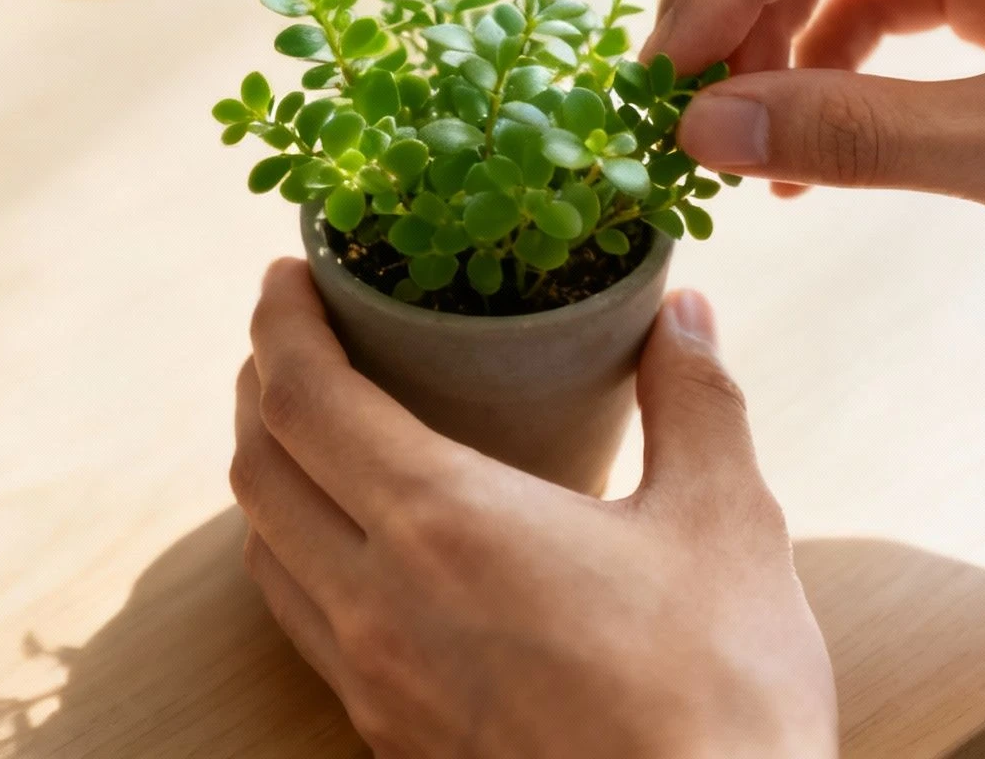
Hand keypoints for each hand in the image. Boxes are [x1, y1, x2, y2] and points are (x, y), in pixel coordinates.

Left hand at [232, 261, 836, 758]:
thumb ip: (695, 398)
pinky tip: (359, 545)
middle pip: (258, 469)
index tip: (288, 272)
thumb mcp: (727, 522)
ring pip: (266, 554)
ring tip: (315, 428)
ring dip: (270, 473)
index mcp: (444, 524)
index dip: (279, 321)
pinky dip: (299, 554)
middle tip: (298, 335)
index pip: (304, 397)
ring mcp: (374, 683)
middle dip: (260, 385)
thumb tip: (682, 311)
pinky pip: (304, 625)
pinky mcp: (392, 738)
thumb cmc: (722, 692)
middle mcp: (379, 603)